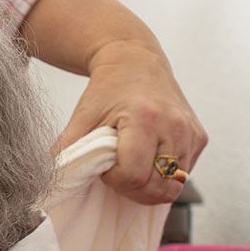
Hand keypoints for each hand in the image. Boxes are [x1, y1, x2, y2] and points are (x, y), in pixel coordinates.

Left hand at [57, 41, 207, 204]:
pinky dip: (165, 175)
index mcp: (144, 118)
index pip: (133, 176)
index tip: (106, 166)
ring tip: (133, 164)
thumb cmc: (106, 91)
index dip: (115, 180)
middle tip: (118, 170)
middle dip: (133, 189)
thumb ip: (66, 152)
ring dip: (150, 185)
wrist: (136, 61)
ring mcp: (191, 132)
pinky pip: (184, 174)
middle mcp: (174, 125)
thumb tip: (49, 182)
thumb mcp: (81, 118)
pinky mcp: (200, 137)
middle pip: (157, 188)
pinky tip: (150, 157)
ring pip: (174, 186)